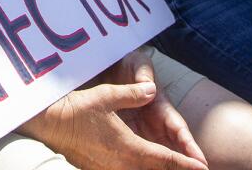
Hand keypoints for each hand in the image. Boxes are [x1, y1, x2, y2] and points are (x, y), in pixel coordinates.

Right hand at [20, 53, 208, 169]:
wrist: (50, 123)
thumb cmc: (78, 109)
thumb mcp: (107, 96)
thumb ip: (133, 94)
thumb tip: (152, 89)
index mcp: (127, 147)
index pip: (163, 159)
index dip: (184, 164)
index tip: (201, 168)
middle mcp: (120, 163)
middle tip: (192, 169)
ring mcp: (108, 168)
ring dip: (156, 168)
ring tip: (171, 166)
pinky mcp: (97, 168)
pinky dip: (138, 168)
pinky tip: (141, 163)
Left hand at [104, 50, 207, 166]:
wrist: (109, 69)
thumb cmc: (128, 67)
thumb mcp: (136, 65)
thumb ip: (142, 73)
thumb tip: (148, 86)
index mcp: (162, 109)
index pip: (179, 131)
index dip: (190, 147)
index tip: (201, 162)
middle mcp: (155, 125)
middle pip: (172, 150)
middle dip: (181, 165)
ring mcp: (141, 133)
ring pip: (155, 156)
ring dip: (162, 167)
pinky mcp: (126, 137)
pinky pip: (135, 154)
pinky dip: (138, 164)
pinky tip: (135, 169)